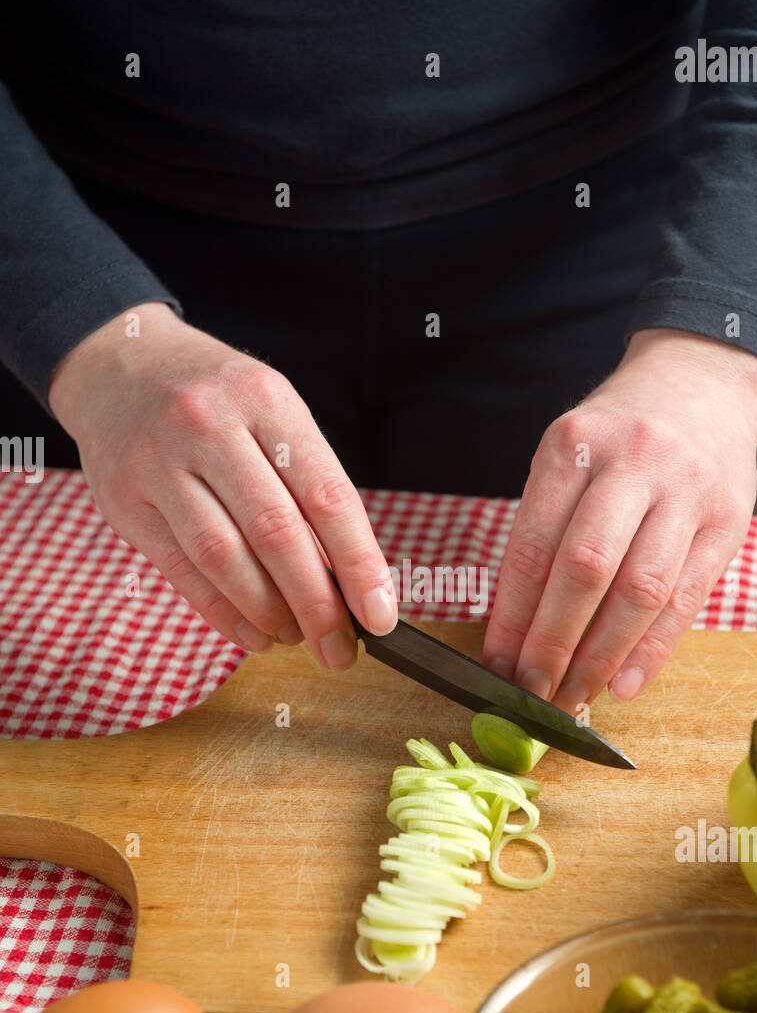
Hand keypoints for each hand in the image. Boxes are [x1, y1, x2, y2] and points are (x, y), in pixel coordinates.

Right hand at [49, 304, 397, 659]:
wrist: (119, 364)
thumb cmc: (216, 400)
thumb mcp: (271, 413)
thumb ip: (304, 486)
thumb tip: (345, 579)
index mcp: (265, 401)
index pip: (327, 496)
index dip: (358, 565)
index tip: (380, 616)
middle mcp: (209, 426)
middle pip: (276, 533)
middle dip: (316, 604)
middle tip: (339, 649)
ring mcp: (159, 463)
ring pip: (224, 558)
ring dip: (269, 612)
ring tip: (296, 636)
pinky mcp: (123, 502)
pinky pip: (182, 572)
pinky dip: (223, 613)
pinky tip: (253, 633)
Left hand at [482, 328, 756, 710]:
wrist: (702, 380)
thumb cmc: (619, 434)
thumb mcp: (569, 453)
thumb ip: (546, 528)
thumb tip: (518, 628)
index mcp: (575, 444)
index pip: (535, 545)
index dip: (512, 614)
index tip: (496, 664)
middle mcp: (633, 463)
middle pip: (586, 569)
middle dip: (553, 643)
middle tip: (531, 693)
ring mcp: (686, 492)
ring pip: (640, 591)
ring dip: (601, 657)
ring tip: (573, 697)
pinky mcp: (728, 521)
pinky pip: (687, 599)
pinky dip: (652, 651)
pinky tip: (624, 685)